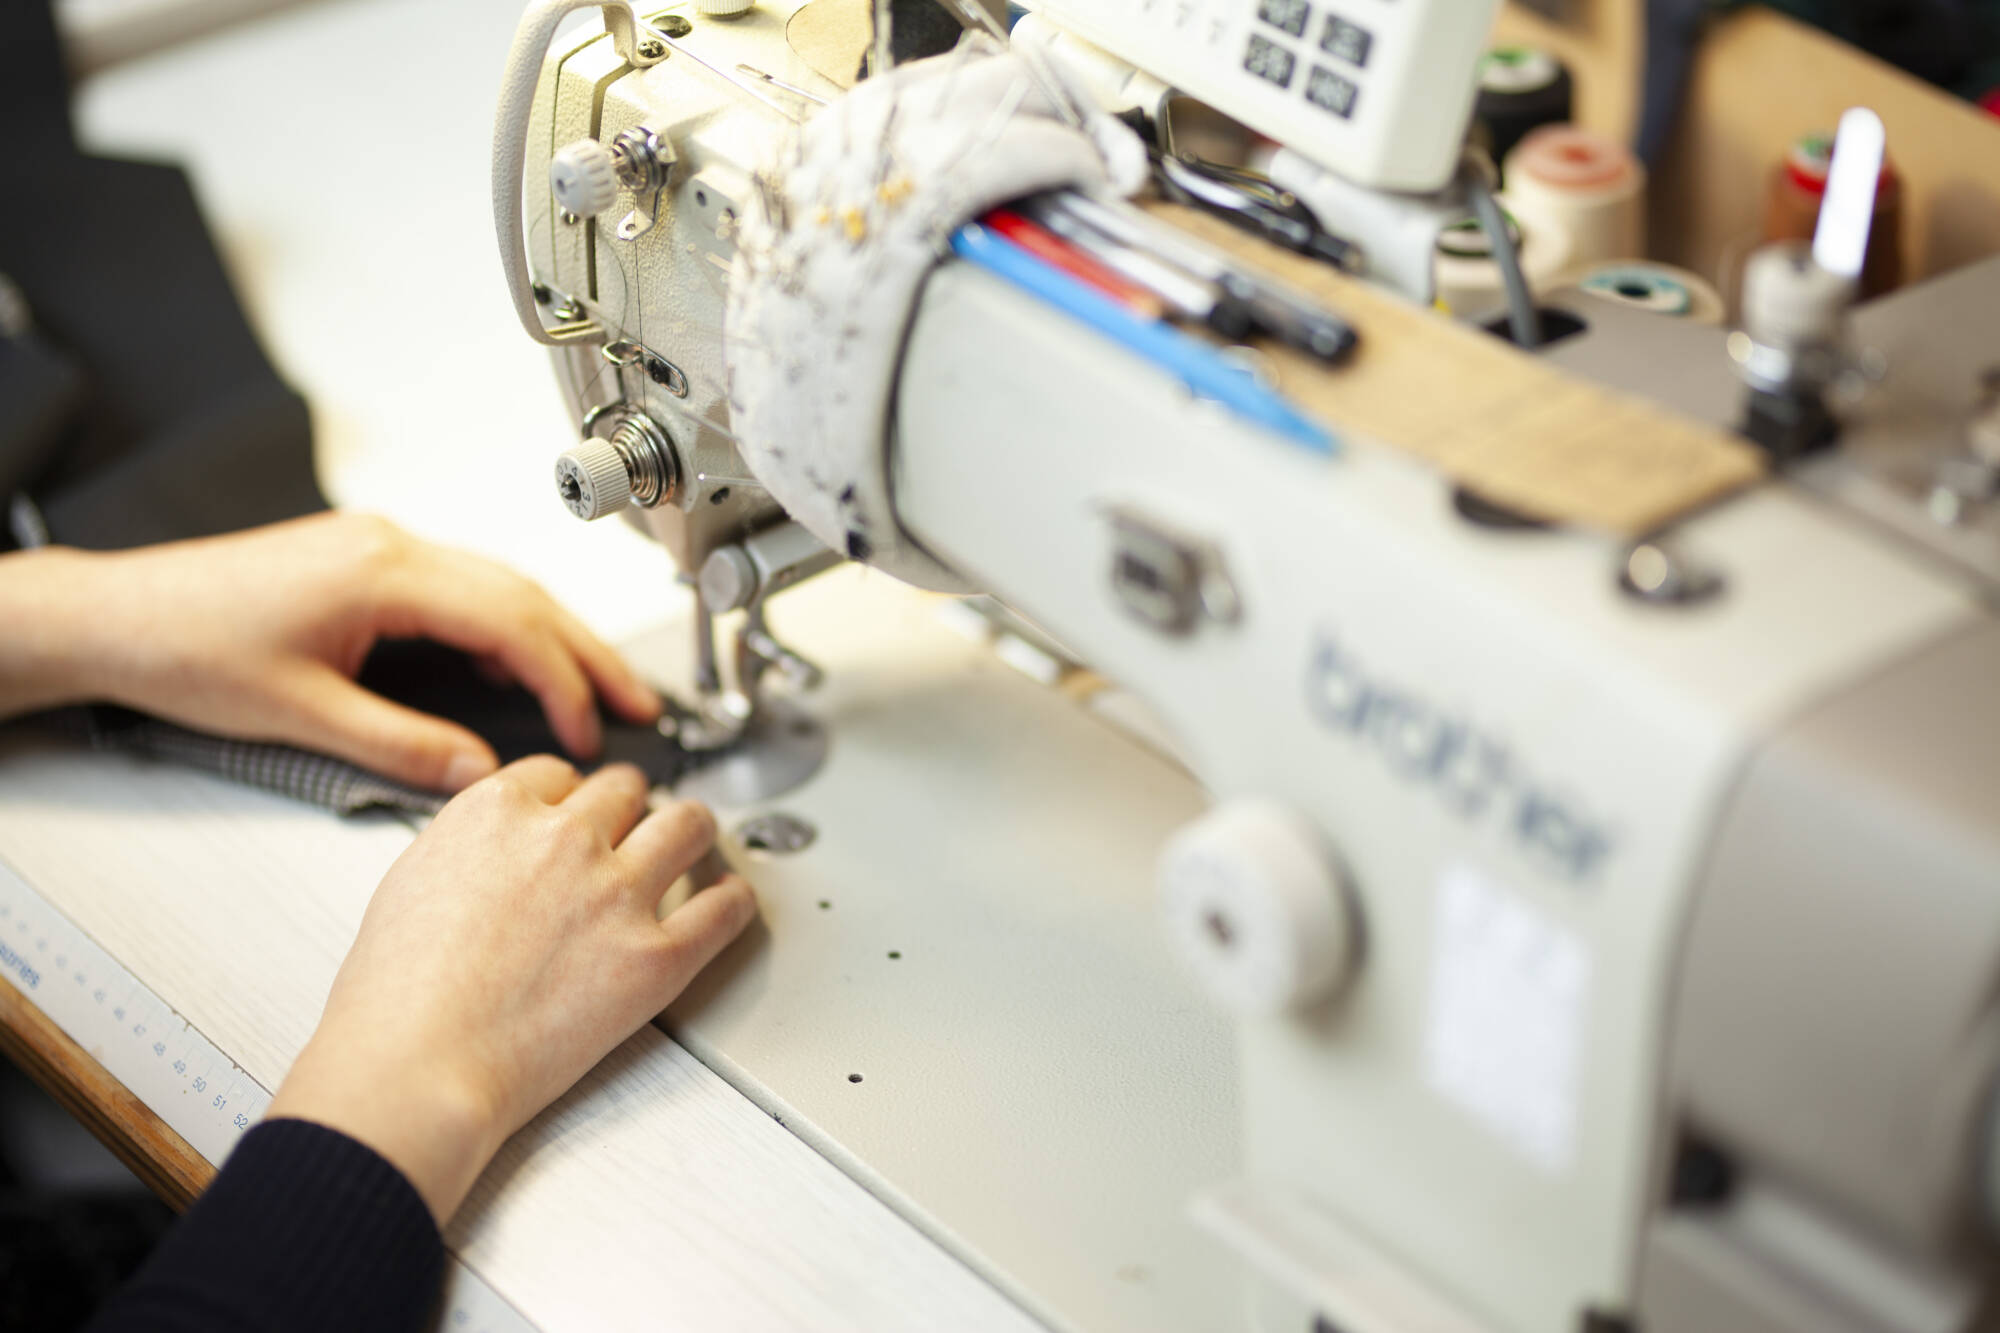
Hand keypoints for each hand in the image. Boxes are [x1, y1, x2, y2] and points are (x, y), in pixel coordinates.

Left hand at [6, 512, 659, 789]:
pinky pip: (466, 589)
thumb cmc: (184, 649)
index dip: (563, 681)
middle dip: (589, 654)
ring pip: (502, 587)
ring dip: (557, 640)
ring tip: (601, 691)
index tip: (588, 732)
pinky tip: (523, 669)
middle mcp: (390, 546)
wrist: (115, 615)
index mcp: (382, 572)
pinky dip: (510, 629)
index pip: (510, 622)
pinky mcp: (367, 561)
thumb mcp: (300, 716)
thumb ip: (401, 746)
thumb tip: (479, 774)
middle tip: (639, 706)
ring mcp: (381, 548)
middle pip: (524, 595)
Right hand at [267, 757, 756, 1221]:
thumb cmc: (397, 996)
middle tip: (635, 827)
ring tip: (697, 843)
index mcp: (498, 811)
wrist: (419, 1065)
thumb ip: (468, 848)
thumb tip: (493, 849)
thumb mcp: (410, 880)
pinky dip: (732, 900)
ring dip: (692, 830)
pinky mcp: (657, 956)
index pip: (559, 774)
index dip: (571, 797)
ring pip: (688, 825)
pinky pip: (722, 910)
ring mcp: (618, 894)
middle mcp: (566, 839)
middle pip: (626, 790)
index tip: (578, 813)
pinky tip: (730, 899)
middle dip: (629, 807)